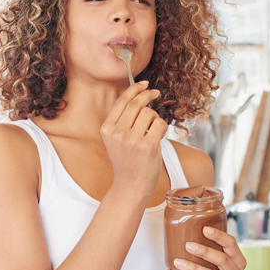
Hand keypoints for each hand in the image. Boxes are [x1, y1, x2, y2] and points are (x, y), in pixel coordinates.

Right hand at [100, 80, 166, 195]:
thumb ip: (122, 119)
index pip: (122, 101)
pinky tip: (158, 137)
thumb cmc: (127, 160)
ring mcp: (132, 140)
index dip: (135, 88)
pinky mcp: (147, 146)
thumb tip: (138, 94)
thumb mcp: (115, 139)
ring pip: (149, 113)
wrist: (130, 185)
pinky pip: (159, 124)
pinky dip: (162, 128)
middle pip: (136, 103)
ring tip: (153, 130)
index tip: (145, 84)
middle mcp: (117, 132)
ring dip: (155, 118)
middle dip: (148, 94)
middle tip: (156, 93)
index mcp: (107, 128)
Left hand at [164, 226, 245, 269]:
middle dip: (205, 251)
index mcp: (238, 264)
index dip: (220, 236)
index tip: (205, 229)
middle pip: (222, 260)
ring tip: (177, 261)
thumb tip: (187, 229)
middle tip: (188, 245)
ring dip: (192, 267)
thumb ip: (209, 252)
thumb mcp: (213, 266)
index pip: (232, 246)